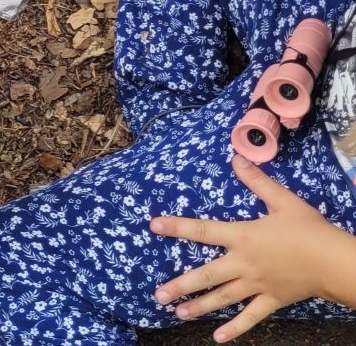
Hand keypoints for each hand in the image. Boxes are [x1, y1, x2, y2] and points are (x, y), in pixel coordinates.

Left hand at [151, 156, 340, 341]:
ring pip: (222, 298)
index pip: (203, 231)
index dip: (177, 227)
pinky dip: (234, 328)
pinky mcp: (271, 300)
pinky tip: (218, 337)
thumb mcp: (282, 200)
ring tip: (178, 313)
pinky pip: (250, 317)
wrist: (332, 261)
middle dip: (181, 285)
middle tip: (158, 295)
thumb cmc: (307, 229)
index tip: (154, 227)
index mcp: (243, 236)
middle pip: (206, 275)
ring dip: (199, 306)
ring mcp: (256, 285)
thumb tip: (236, 159)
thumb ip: (257, 181)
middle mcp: (244, 264)